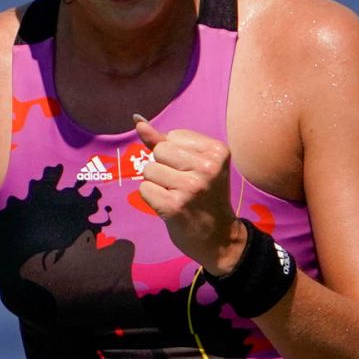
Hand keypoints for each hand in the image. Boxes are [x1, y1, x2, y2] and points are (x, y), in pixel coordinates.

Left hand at [133, 115, 246, 274]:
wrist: (220, 238)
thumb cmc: (206, 197)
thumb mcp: (195, 164)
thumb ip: (164, 141)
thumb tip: (137, 120)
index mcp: (218, 150)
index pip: (172, 136)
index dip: (175, 155)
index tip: (192, 173)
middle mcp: (208, 167)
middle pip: (159, 151)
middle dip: (163, 167)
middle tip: (183, 186)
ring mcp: (191, 187)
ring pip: (149, 169)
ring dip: (157, 184)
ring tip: (177, 196)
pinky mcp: (174, 206)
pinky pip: (144, 189)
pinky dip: (152, 198)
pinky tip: (170, 207)